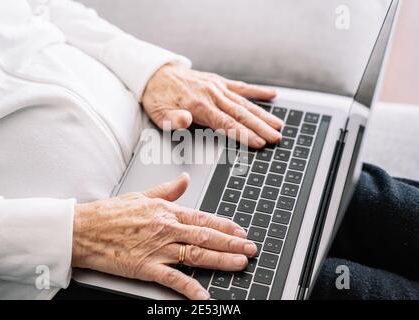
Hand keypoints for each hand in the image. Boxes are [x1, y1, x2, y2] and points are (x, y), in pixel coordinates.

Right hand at [72, 173, 257, 299]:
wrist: (84, 228)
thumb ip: (168, 189)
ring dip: (221, 260)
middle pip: (206, 237)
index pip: (203, 218)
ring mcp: (158, 248)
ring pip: (197, 254)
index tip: (240, 231)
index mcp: (166, 211)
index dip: (224, 226)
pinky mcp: (147, 267)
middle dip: (231, 243)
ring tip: (240, 263)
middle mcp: (167, 229)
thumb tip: (184, 179)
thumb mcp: (142, 195)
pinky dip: (192, 288)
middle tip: (250, 249)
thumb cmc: (110, 213)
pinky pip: (174, 279)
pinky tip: (206, 295)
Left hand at [142, 63, 283, 148]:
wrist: (156, 74)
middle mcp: (212, 94)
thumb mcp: (158, 113)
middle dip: (261, 127)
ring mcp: (217, 87)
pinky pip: (241, 87)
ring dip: (263, 114)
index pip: (227, 123)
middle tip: (277, 138)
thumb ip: (172, 119)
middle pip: (241, 114)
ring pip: (245, 102)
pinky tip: (272, 95)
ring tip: (279, 125)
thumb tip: (185, 120)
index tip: (259, 142)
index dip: (244, 134)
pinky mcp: (218, 81)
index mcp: (199, 105)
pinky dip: (257, 91)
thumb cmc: (158, 97)